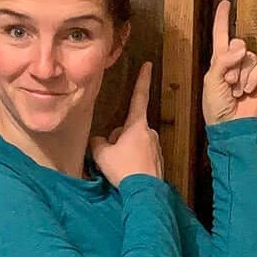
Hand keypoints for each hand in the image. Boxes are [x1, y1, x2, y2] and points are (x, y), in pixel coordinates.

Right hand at [91, 62, 164, 186]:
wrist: (144, 192)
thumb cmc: (123, 168)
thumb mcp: (102, 154)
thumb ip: (98, 142)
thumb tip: (99, 140)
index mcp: (137, 125)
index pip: (139, 97)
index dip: (142, 80)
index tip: (148, 64)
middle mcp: (150, 132)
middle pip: (129, 129)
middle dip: (119, 138)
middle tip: (112, 155)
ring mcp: (156, 146)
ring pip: (134, 143)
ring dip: (126, 151)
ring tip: (120, 167)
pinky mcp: (158, 161)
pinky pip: (141, 156)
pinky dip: (133, 161)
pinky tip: (128, 173)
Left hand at [202, 0, 256, 124]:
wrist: (231, 126)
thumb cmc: (216, 107)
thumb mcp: (212, 81)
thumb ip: (223, 61)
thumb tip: (242, 47)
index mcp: (220, 61)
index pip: (221, 35)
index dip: (223, 19)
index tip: (225, 3)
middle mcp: (236, 62)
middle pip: (239, 44)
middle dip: (232, 64)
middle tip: (228, 83)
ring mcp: (251, 71)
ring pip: (250, 57)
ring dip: (241, 76)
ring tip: (236, 91)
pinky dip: (253, 79)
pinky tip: (247, 91)